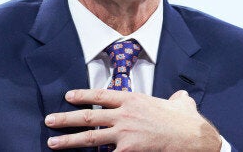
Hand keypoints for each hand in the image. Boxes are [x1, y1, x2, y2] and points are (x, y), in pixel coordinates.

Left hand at [44, 89, 221, 150]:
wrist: (193, 137)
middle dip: (65, 119)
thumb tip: (182, 97)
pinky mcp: (128, 151)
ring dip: (69, 141)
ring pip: (90, 138)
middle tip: (49, 120)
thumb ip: (177, 99)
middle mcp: (124, 115)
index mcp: (132, 100)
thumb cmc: (186, 121)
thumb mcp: (180, 103)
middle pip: (88, 117)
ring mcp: (124, 134)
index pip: (100, 95)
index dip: (82, 95)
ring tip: (52, 143)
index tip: (68, 96)